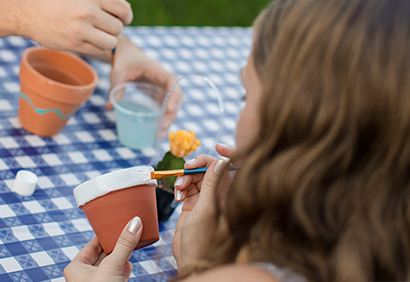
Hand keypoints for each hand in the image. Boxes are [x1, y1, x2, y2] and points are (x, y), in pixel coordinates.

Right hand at [19, 0, 131, 56]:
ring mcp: (81, 29)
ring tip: (97, 35)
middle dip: (114, 29)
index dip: (126, 16)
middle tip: (104, 28)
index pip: (124, 9)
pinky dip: (96, 47)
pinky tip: (87, 41)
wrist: (27, 9)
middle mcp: (89, 12)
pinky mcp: (74, 44)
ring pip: (111, 42)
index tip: (123, 20)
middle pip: (118, 27)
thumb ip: (100, 1)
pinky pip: (97, 50)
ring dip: (107, 41)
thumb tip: (123, 15)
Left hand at [64, 216, 142, 281]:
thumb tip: (135, 222)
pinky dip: (123, 268)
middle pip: (102, 254)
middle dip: (115, 244)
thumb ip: (123, 245)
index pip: (92, 245)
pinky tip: (129, 263)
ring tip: (131, 243)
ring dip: (121, 256)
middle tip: (127, 231)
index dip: (104, 233)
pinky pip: (116, 275)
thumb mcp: (111, 266)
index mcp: (76, 268)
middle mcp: (85, 276)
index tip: (116, 223)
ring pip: (110, 265)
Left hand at [109, 36, 180, 134]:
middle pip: (175, 96)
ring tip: (159, 135)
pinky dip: (162, 117)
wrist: (125, 53)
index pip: (171, 81)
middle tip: (162, 128)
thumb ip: (115, 89)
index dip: (174, 96)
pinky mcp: (156, 92)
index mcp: (155, 69)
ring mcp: (161, 86)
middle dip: (172, 113)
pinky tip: (157, 130)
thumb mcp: (117, 73)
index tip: (170, 110)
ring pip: (171, 103)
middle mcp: (162, 78)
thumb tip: (110, 107)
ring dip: (168, 118)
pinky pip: (163, 105)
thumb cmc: (123, 60)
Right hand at [172, 144, 234, 268]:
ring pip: (197, 178)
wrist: (192, 264)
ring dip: (185, 179)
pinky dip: (181, 189)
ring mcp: (207, 202)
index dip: (227, 154)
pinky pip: (188, 189)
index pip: (231, 168)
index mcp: (230, 196)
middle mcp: (220, 197)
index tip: (217, 145)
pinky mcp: (194, 207)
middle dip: (196, 167)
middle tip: (185, 170)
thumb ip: (213, 183)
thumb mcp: (208, 210)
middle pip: (210, 170)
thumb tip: (222, 159)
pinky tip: (178, 198)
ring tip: (179, 190)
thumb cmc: (205, 242)